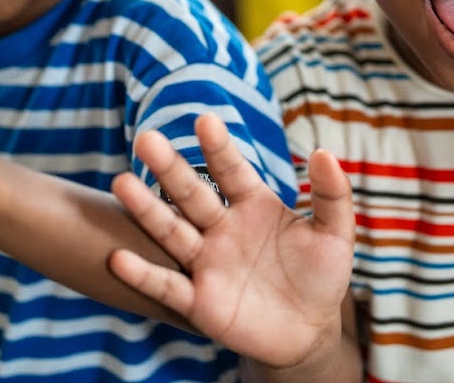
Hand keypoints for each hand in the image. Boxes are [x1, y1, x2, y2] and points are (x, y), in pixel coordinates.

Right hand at [108, 113, 354, 369]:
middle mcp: (222, 228)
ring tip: (122, 182)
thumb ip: (332, 194)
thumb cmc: (320, 276)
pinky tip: (119, 258)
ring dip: (147, 210)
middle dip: (170, 168)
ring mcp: (208, 263)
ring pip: (173, 232)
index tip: (205, 120)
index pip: (232, 171)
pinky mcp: (199, 301)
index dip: (218, 147)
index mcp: (252, 205)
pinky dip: (143, 274)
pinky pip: (167, 285)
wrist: (309, 332)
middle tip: (146, 139)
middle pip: (192, 194)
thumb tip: (323, 152)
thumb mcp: (334, 235)